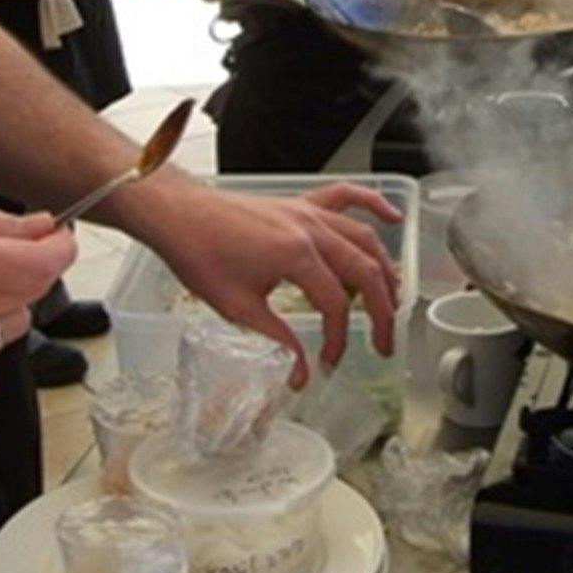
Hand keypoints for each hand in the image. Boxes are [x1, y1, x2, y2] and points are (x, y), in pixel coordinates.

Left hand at [140, 185, 401, 384]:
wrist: (178, 216)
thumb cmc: (199, 254)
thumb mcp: (238, 308)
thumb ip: (277, 341)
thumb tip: (297, 375)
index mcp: (296, 255)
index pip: (335, 306)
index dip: (337, 340)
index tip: (328, 363)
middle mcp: (311, 230)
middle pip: (366, 272)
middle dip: (382, 312)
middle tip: (383, 342)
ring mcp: (309, 213)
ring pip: (364, 239)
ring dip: (385, 270)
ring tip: (392, 300)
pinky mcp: (300, 204)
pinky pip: (347, 197)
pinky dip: (374, 203)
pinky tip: (394, 216)